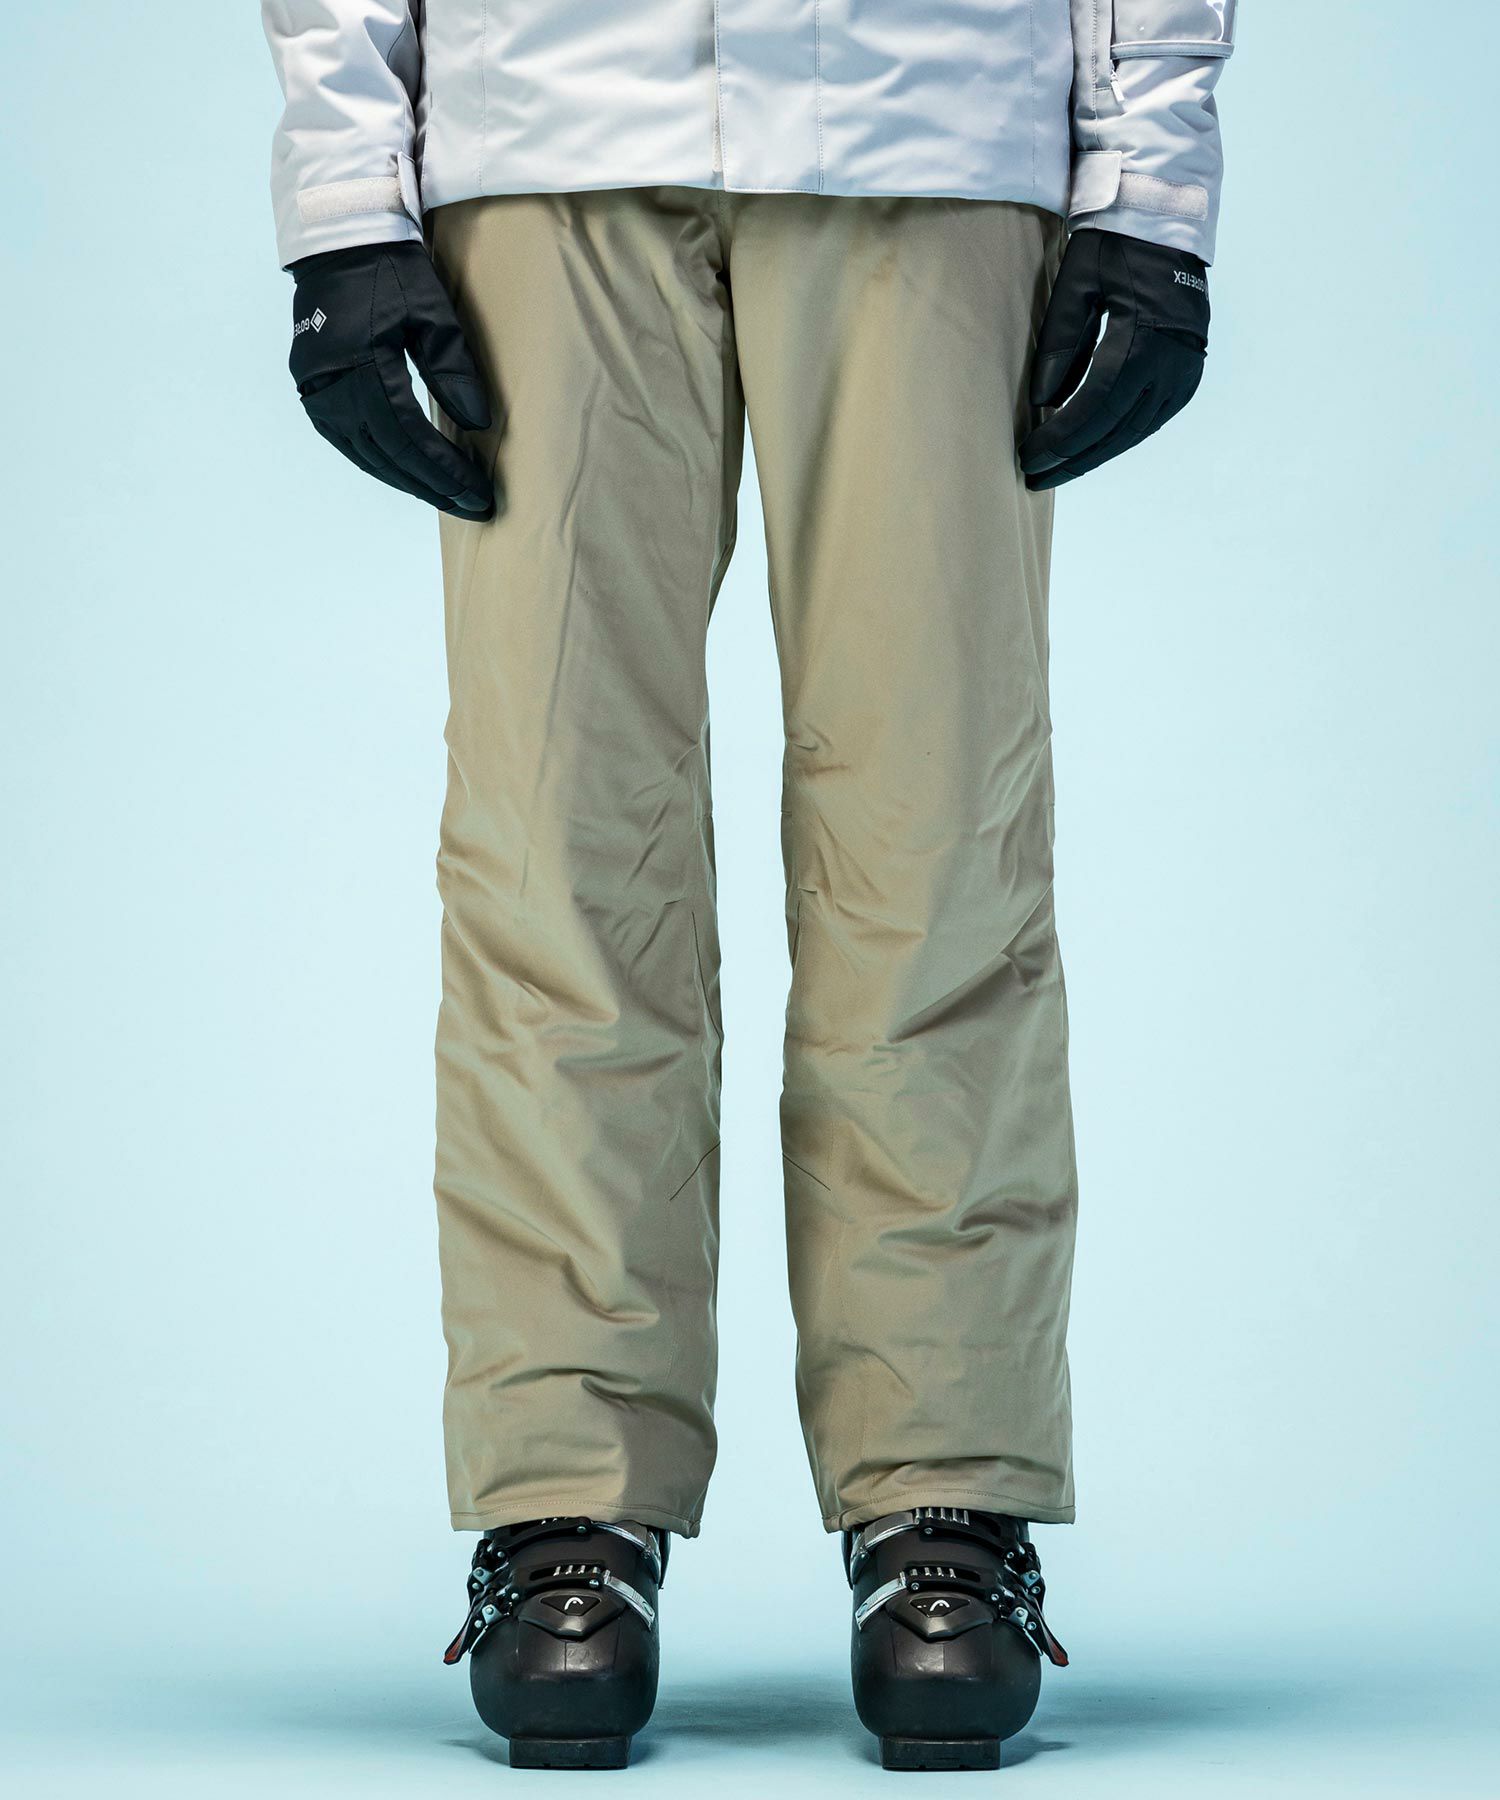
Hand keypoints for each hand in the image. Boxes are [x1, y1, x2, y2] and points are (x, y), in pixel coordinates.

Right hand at [288, 243, 494, 517]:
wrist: (338, 242)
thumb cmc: (392, 271)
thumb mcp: (432, 312)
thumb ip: (453, 369)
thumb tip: (476, 426)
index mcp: (361, 361)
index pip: (408, 434)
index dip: (444, 469)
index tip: (477, 492)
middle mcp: (330, 383)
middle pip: (386, 453)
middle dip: (432, 484)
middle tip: (471, 507)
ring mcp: (315, 390)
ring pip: (364, 454)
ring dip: (406, 480)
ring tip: (445, 497)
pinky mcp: (311, 390)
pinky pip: (346, 441)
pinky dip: (379, 462)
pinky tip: (407, 475)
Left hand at [1020, 230, 1209, 491]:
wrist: (1168, 222)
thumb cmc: (1116, 245)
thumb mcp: (1077, 284)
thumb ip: (1059, 343)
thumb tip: (1043, 403)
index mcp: (1143, 337)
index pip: (1094, 405)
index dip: (1060, 439)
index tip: (1029, 457)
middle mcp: (1171, 362)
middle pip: (1115, 428)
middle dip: (1072, 457)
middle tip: (1035, 477)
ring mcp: (1185, 371)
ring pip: (1134, 431)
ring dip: (1094, 454)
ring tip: (1057, 470)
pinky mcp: (1188, 374)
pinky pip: (1150, 419)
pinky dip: (1118, 437)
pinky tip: (1090, 448)